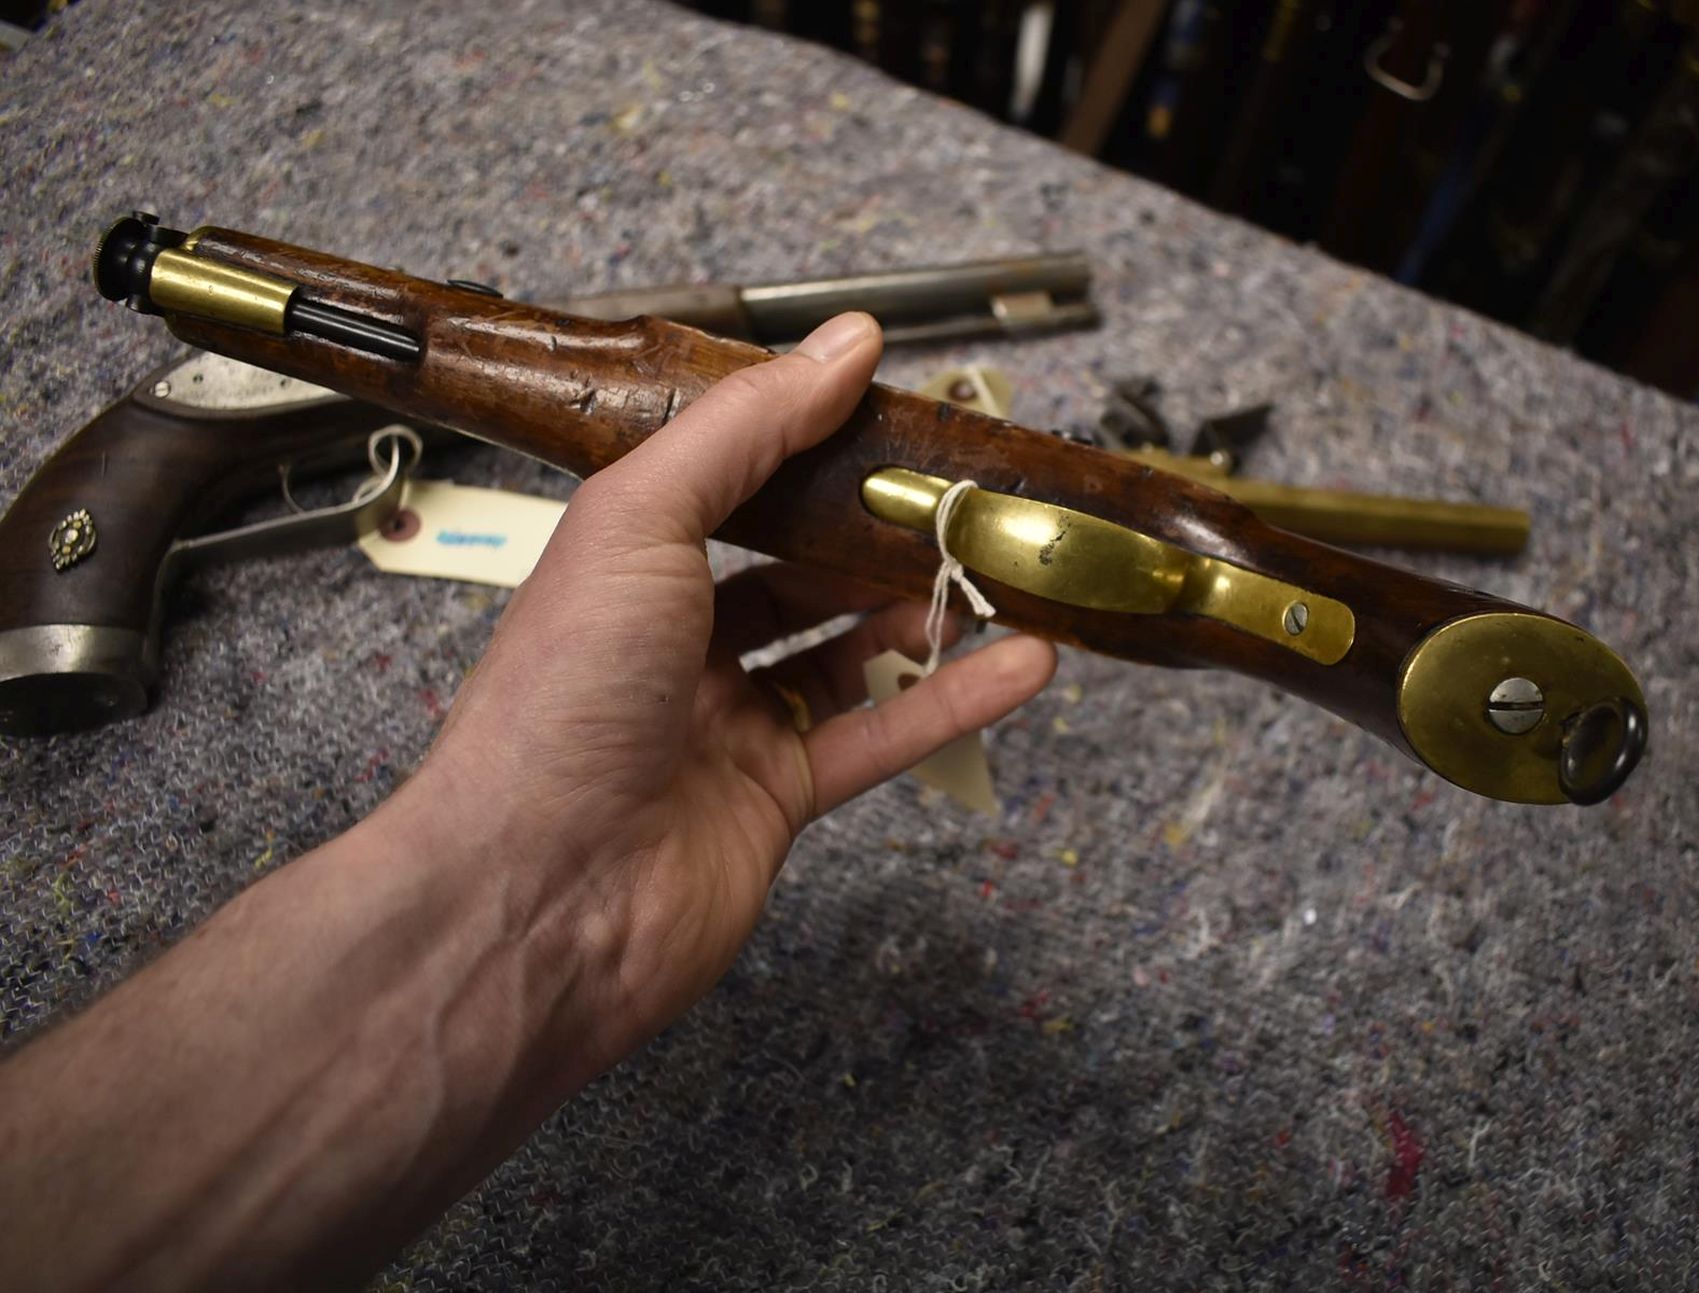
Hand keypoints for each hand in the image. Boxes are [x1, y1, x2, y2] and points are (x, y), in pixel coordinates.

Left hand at [396, 311, 1056, 1053]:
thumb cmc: (559, 701)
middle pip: (800, 566)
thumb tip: (846, 343)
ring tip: (1001, 572)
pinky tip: (1024, 666)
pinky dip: (954, 699)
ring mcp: (727, 724)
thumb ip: (747, 429)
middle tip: (968, 498)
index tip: (900, 414)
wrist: (536, 896)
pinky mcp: (776, 801)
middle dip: (883, 531)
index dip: (815, 445)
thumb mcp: (641, 520)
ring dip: (925, 610)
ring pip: (846, 650)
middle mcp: (674, 639)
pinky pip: (879, 735)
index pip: (735, 482)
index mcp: (627, 563)